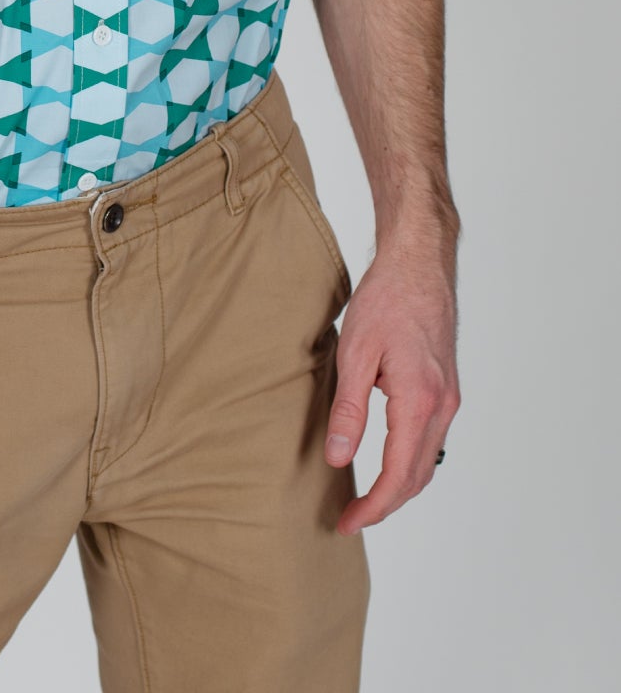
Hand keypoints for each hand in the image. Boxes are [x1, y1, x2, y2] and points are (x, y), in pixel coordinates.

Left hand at [325, 239, 460, 532]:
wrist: (420, 263)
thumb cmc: (386, 299)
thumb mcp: (355, 353)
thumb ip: (348, 410)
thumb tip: (338, 459)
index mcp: (419, 401)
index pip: (398, 475)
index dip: (372, 506)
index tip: (347, 522)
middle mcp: (442, 406)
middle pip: (417, 477)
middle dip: (384, 505)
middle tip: (349, 519)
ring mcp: (449, 398)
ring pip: (427, 462)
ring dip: (399, 487)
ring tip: (364, 498)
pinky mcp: (446, 389)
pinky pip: (431, 440)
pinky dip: (410, 462)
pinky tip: (386, 462)